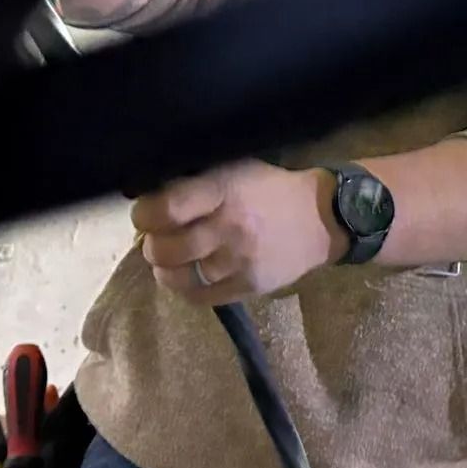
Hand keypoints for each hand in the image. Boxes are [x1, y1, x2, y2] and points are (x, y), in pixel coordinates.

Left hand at [133, 162, 344, 305]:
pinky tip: (190, 277)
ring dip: (167, 270)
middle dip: (153, 246)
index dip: (145, 216)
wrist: (321, 219)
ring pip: (180, 278)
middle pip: (168, 249)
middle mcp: (230, 227)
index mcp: (224, 190)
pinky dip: (186, 290)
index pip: (167, 209)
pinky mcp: (249, 286)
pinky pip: (202, 297)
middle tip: (157, 241)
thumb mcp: (234, 170)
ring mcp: (240, 261)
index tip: (145, 216)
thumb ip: (195, 184)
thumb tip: (150, 198)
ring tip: (172, 261)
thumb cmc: (270, 189)